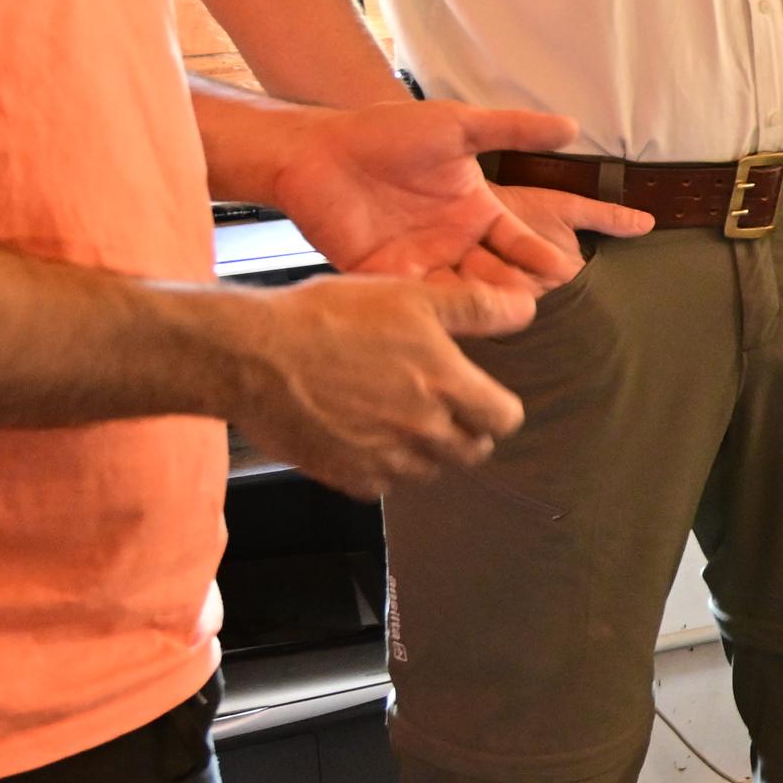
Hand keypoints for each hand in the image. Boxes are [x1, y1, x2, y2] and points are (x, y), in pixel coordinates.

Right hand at [219, 273, 537, 496]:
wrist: (254, 356)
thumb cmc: (329, 318)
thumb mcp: (410, 297)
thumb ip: (475, 307)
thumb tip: (528, 310)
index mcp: (445, 384)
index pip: (504, 419)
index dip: (497, 408)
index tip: (481, 396)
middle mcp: (421, 430)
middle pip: (471, 451)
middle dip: (465, 432)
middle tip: (439, 406)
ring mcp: (384, 458)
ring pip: (429, 470)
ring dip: (424, 451)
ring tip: (396, 416)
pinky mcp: (346, 476)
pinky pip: (383, 485)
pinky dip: (381, 467)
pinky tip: (363, 435)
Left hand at [269, 100, 647, 287]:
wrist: (318, 149)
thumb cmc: (387, 132)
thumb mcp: (458, 126)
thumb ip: (513, 128)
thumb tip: (573, 125)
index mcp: (476, 210)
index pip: (518, 241)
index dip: (538, 255)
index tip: (562, 271)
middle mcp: (454, 242)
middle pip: (494, 274)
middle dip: (513, 290)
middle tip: (532, 305)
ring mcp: (420, 262)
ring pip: (458, 292)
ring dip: (476, 305)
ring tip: (494, 315)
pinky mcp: (384, 278)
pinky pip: (413, 300)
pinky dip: (431, 309)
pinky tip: (445, 318)